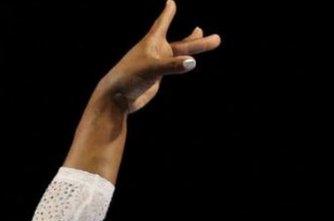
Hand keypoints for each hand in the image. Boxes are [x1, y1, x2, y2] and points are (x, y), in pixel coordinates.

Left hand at [96, 0, 219, 114]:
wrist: (116, 98)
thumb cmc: (128, 78)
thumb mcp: (151, 69)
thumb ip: (172, 65)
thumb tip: (191, 62)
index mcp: (151, 43)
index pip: (162, 24)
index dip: (167, 13)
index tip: (170, 2)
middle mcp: (155, 52)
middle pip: (181, 44)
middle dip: (198, 41)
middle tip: (217, 39)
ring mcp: (157, 65)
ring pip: (180, 55)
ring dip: (194, 49)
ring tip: (212, 40)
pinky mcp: (157, 77)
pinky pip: (175, 67)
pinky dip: (183, 63)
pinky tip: (189, 62)